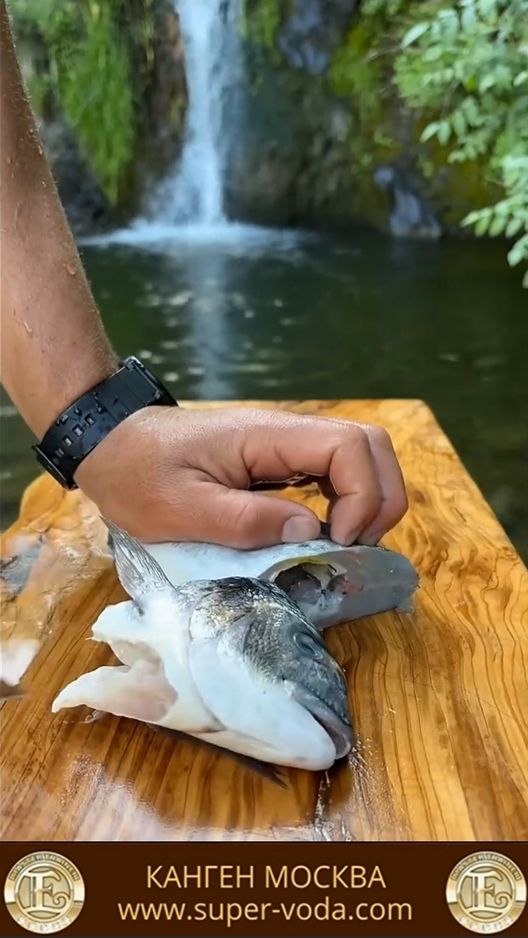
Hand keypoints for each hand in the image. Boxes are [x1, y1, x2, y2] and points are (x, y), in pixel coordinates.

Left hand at [75, 406, 407, 548]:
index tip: (338, 539)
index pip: (351, 446)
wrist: (112, 445)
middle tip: (353, 546)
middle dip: (380, 497)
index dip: (363, 495)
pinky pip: (335, 472)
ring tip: (344, 544)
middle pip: (371, 445)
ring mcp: (287, 446)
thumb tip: (311, 532)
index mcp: (268, 437)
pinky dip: (348, 502)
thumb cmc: (139, 474)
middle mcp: (288, 434)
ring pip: (360, 457)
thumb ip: (246, 521)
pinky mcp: (281, 461)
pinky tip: (328, 534)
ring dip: (369, 500)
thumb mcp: (181, 510)